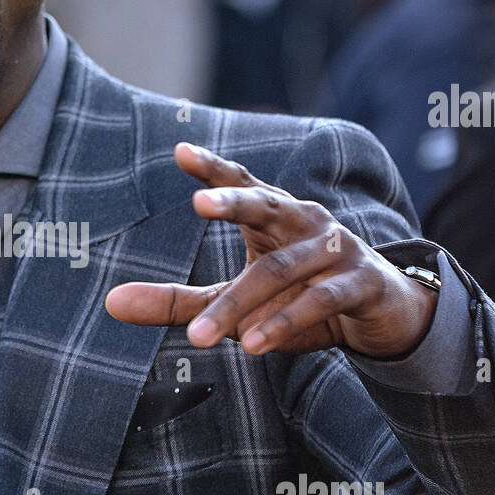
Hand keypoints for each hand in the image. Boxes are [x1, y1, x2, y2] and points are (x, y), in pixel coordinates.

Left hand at [104, 143, 436, 358]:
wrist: (384, 315)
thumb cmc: (299, 298)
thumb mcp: (235, 302)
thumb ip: (177, 302)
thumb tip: (110, 303)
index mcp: (275, 214)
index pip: (241, 183)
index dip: (213, 168)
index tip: (180, 151)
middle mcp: (305, 221)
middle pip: (265, 206)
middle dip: (233, 201)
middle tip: (199, 203)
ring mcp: (337, 249)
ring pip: (281, 270)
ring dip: (240, 303)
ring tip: (201, 336)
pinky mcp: (360, 284)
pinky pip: (320, 300)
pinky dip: (284, 322)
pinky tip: (252, 344)